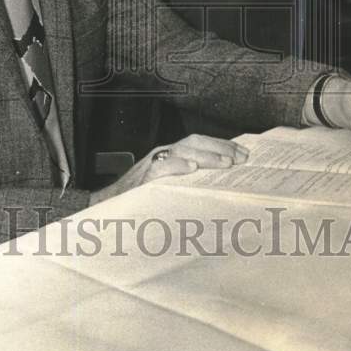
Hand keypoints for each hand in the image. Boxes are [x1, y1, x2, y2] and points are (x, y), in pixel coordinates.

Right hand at [91, 134, 248, 203]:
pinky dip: (176, 165)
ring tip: (225, 162)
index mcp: (171, 157)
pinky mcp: (143, 178)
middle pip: (194, 142)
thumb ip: (188, 184)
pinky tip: (190, 168)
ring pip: (181, 151)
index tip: (243, 153)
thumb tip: (219, 187)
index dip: (221, 145)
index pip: (199, 143)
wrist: (107, 208)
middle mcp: (163, 155)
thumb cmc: (140, 202)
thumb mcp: (169, 188)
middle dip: (220, 147)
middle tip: (241, 158)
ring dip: (205, 155)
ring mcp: (152, 164)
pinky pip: (160, 167)